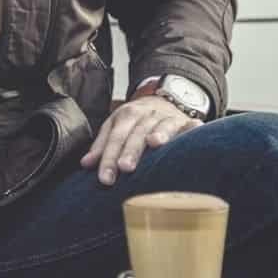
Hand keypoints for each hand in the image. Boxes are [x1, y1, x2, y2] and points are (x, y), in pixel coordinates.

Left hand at [81, 95, 202, 185]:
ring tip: (154, 144)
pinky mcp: (187, 122)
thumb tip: (86, 164)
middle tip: (125, 168)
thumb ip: (102, 145)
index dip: (109, 158)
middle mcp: (147, 114)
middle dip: (130, 151)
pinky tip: (191, 136)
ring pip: (162, 126)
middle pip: (137, 133)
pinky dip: (192, 130)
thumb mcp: (115, 126)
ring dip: (159, 134)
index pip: (115, 138)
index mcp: (127, 115)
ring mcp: (168, 117)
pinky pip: (191, 126)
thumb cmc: (135, 120)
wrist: (162, 98)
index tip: (105, 179)